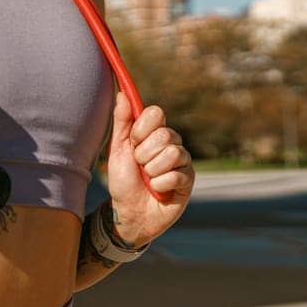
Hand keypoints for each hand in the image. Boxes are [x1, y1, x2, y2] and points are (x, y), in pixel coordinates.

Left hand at [102, 91, 193, 247]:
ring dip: (152, 172)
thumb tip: (122, 93)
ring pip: (172, 154)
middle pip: (164, 134)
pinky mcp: (189, 180)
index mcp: (154, 133)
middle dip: (144, 155)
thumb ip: (122, 121)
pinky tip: (159, 191)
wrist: (128, 213)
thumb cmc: (123, 181)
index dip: (141, 129)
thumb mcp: (117, 150)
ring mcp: (182, 161)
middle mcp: (171, 143)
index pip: (156, 113)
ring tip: (149, 180)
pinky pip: (176, 175)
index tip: (133, 143)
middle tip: (140, 166)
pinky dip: (160, 186)